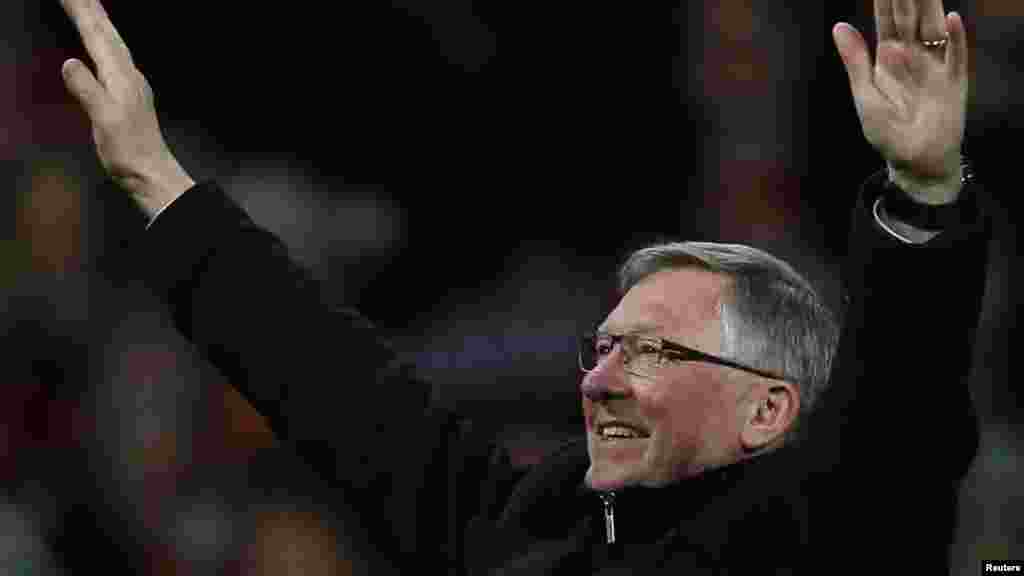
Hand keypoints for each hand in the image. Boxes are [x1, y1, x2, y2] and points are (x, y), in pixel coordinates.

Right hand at [60, 0, 193, 217]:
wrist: (151, 173)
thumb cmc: (128, 150)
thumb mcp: (104, 119)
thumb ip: (88, 90)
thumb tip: (71, 63)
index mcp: (120, 76)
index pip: (97, 35)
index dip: (81, 11)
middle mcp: (128, 75)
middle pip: (107, 33)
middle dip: (90, 8)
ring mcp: (131, 83)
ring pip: (112, 42)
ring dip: (99, 21)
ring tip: (88, 5)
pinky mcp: (129, 94)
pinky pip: (114, 56)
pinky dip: (104, 41)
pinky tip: (104, 45)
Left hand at [833, 0, 968, 203]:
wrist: (914, 159)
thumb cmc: (887, 130)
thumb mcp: (865, 94)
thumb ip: (855, 60)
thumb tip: (839, 26)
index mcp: (888, 58)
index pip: (886, 20)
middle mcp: (913, 56)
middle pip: (911, 18)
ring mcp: (935, 66)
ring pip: (933, 29)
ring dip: (931, 6)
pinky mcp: (953, 82)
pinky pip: (956, 56)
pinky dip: (955, 38)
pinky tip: (952, 18)